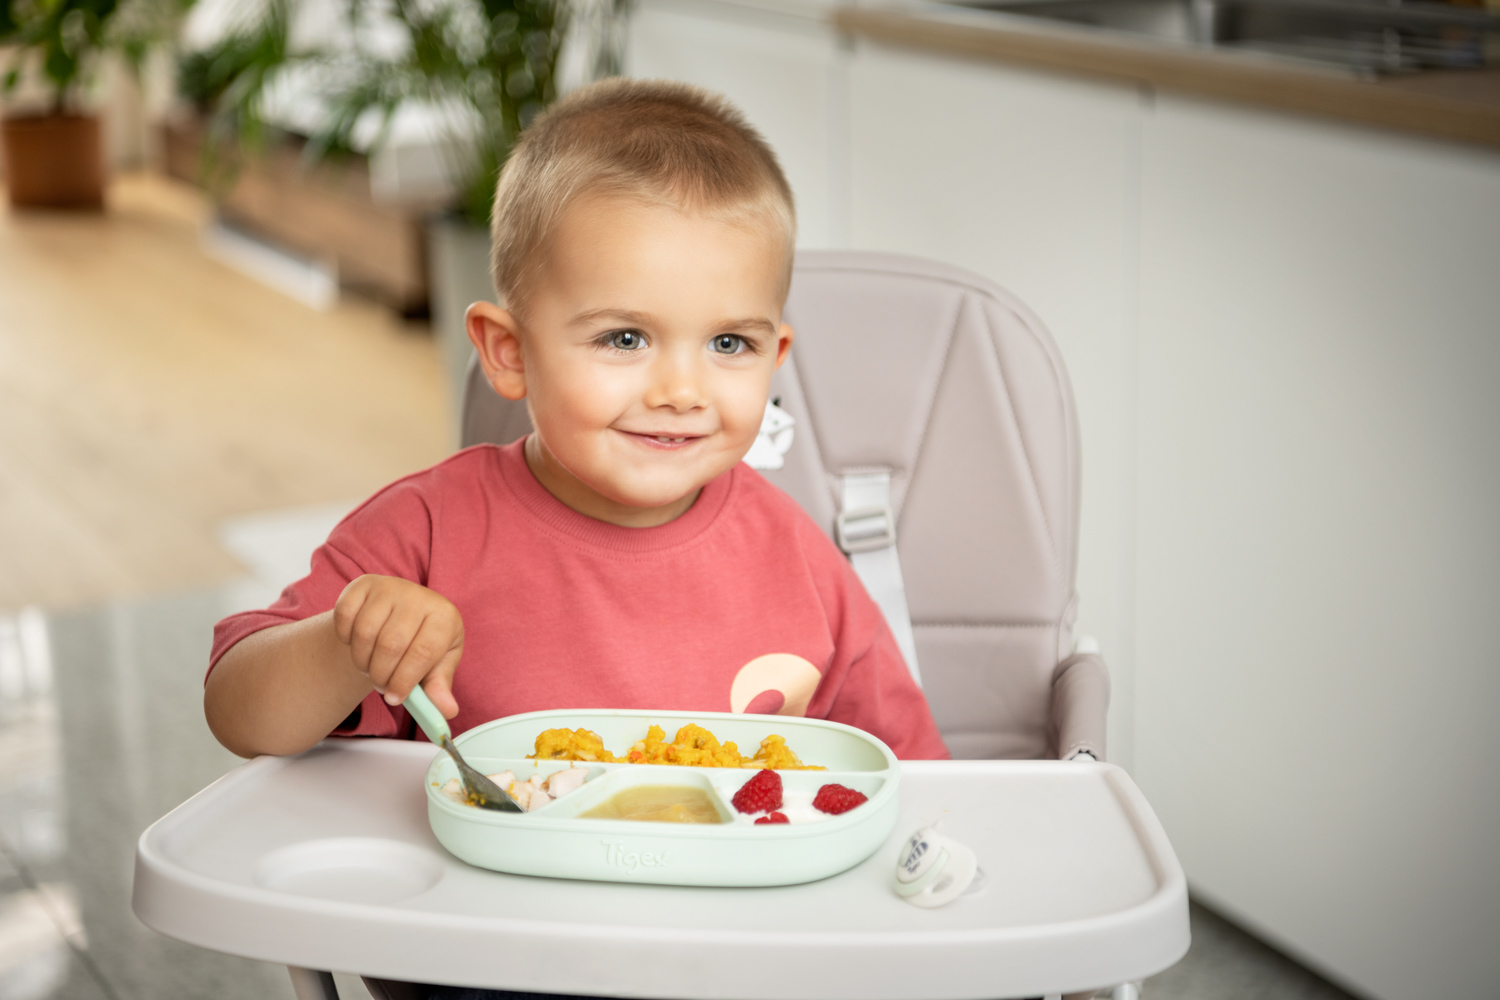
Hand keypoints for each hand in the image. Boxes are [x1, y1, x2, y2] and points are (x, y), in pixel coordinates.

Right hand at [333, 575, 463, 717]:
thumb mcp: (438, 664)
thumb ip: (439, 687)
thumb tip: (447, 711)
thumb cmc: (424, 642)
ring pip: (364, 634)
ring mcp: (389, 587)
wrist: (402, 613)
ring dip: (362, 661)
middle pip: (391, 645)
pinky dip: (346, 639)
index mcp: (444, 616)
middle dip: (381, 675)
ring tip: (371, 667)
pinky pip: (344, 617)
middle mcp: (418, 596)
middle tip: (381, 685)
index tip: (394, 698)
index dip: (404, 680)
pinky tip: (358, 644)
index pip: (423, 652)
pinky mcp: (362, 584)